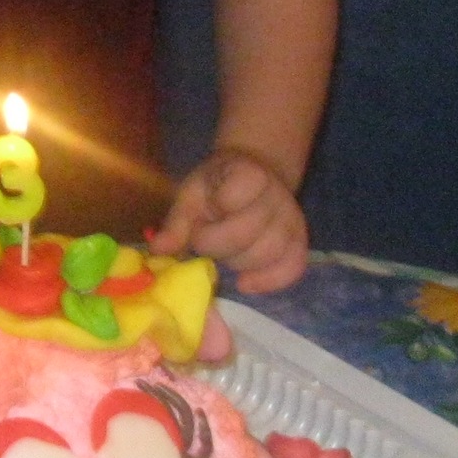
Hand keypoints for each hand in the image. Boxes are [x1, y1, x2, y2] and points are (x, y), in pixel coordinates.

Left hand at [152, 149, 308, 294]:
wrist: (254, 177)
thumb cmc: (217, 187)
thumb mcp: (192, 194)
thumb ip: (177, 222)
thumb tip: (158, 250)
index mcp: (248, 174)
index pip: (231, 200)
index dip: (209, 216)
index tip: (201, 217)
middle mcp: (277, 196)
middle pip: (247, 234)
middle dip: (217, 245)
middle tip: (207, 241)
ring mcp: (292, 219)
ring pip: (268, 254)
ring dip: (238, 263)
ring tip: (226, 254)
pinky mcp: (300, 242)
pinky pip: (292, 268)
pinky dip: (269, 282)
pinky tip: (246, 283)